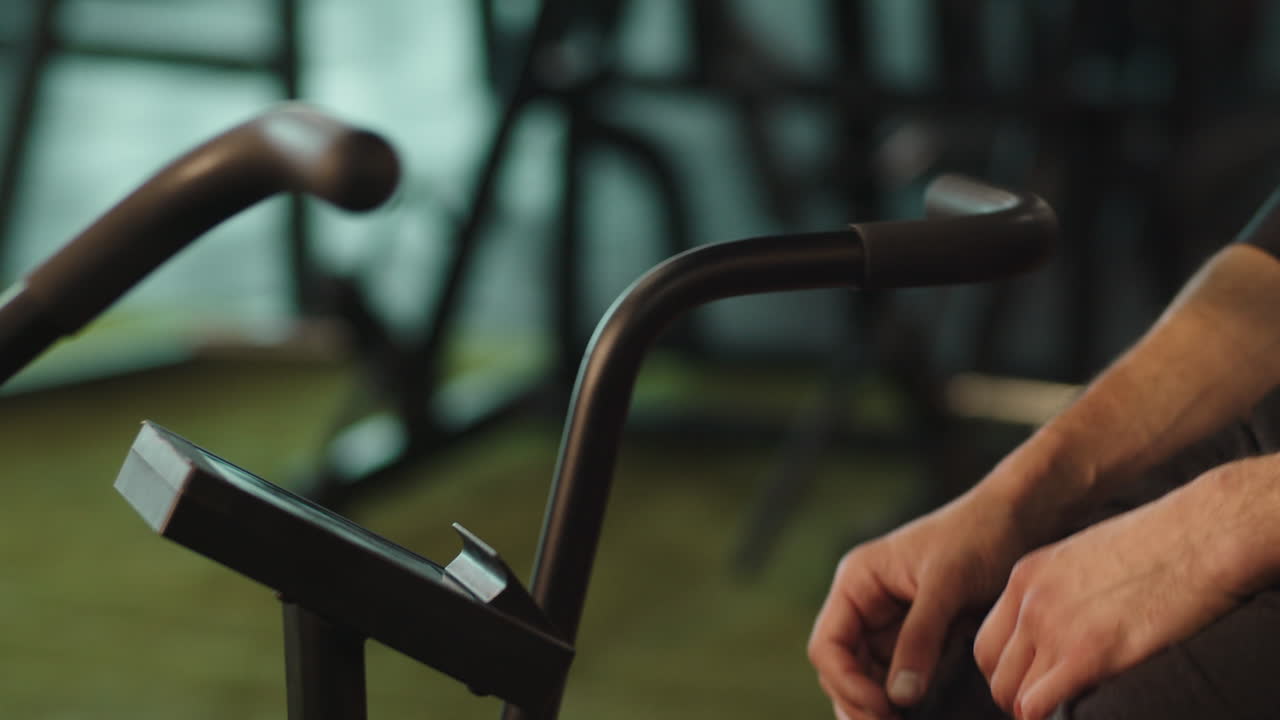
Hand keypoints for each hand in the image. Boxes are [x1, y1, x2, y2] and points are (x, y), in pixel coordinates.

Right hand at [808, 487, 1029, 718]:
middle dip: (859, 704)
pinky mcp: (918, 638)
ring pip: (867, 680)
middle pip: (841, 669)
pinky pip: (900, 678)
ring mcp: (890, 624)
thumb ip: (920, 637)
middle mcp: (865, 605)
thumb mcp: (946, 584)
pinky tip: (921, 717)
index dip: (846, 684)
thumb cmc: (977, 535)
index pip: (828, 646)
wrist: (1018, 520)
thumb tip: (899, 696)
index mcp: (857, 583)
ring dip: (879, 707)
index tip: (882, 709)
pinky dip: (905, 701)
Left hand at [973, 465, 1257, 719]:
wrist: (1199, 537)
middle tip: (1041, 704)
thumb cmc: (1159, 546)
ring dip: (1029, 709)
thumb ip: (1062, 591)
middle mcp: (1030, 601)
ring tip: (1056, 711)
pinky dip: (1045, 716)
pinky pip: (1037, 704)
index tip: (1028, 680)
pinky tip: (1067, 714)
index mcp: (1027, 576)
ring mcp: (1053, 627)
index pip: (988, 638)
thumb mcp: (1086, 557)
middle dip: (1013, 693)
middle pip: (993, 668)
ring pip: (1012, 692)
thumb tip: (1064, 626)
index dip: (1005, 668)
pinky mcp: (1086, 655)